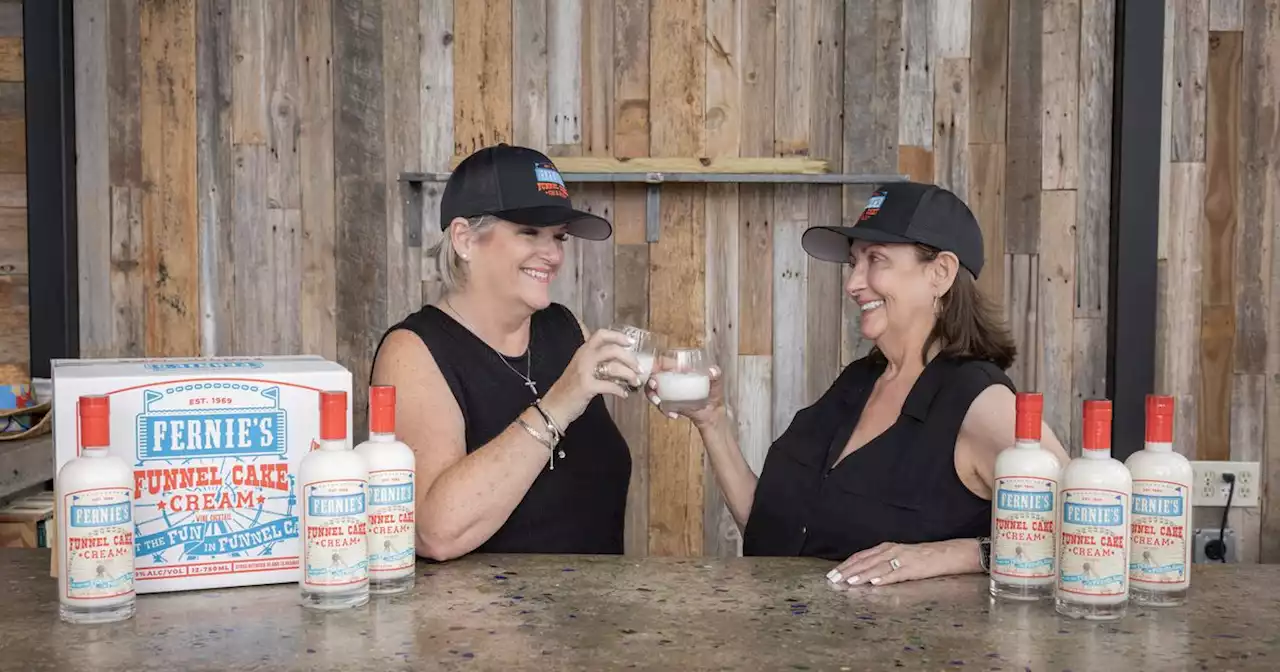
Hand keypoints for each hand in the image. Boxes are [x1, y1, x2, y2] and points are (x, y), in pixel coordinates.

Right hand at [541, 329, 641, 424]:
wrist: (554, 406)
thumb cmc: (570, 389)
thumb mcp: (582, 369)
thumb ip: (597, 363)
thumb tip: (622, 364)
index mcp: (583, 351)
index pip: (601, 335)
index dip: (618, 336)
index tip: (631, 343)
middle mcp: (583, 358)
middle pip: (612, 349)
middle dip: (630, 358)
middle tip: (639, 368)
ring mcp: (584, 372)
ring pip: (614, 367)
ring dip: (629, 375)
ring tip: (635, 382)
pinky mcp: (586, 386)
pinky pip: (610, 385)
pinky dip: (620, 390)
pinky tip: (624, 394)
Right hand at [645, 365, 726, 426]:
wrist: (711, 413)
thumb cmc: (713, 394)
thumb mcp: (716, 384)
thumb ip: (716, 375)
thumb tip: (713, 371)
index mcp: (680, 370)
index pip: (663, 362)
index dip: (654, 365)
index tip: (653, 373)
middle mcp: (671, 378)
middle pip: (653, 376)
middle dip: (650, 383)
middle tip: (655, 390)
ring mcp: (668, 391)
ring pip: (652, 390)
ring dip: (652, 396)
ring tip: (660, 404)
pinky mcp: (668, 403)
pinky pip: (659, 404)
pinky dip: (664, 410)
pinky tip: (674, 415)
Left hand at [825, 539, 978, 586]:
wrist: (946, 554)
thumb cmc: (921, 556)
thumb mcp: (898, 555)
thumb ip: (881, 562)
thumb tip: (862, 572)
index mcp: (886, 548)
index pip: (860, 556)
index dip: (845, 565)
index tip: (832, 573)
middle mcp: (891, 551)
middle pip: (865, 561)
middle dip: (847, 571)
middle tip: (833, 579)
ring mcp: (902, 559)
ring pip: (877, 567)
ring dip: (862, 575)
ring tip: (848, 582)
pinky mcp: (913, 569)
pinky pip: (896, 574)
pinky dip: (884, 578)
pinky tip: (874, 583)